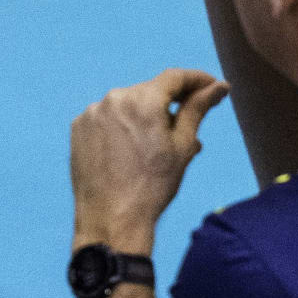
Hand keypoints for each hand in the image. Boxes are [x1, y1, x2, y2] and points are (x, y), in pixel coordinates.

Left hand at [69, 68, 226, 248]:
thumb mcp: (182, 146)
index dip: (197, 79)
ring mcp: (92, 113)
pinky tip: (130, 149)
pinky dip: (121, 126)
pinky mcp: (78, 128)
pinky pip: (107, 118)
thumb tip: (218, 86)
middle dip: (171, 103)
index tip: (212, 87)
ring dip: (145, 116)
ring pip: (128, 104)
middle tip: (188, 126)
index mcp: (143, 100)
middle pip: (151, 91)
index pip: (175, 77)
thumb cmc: (153, 186)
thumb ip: (198, 109)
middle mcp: (114, 98)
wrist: (112, 220)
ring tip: (157, 145)